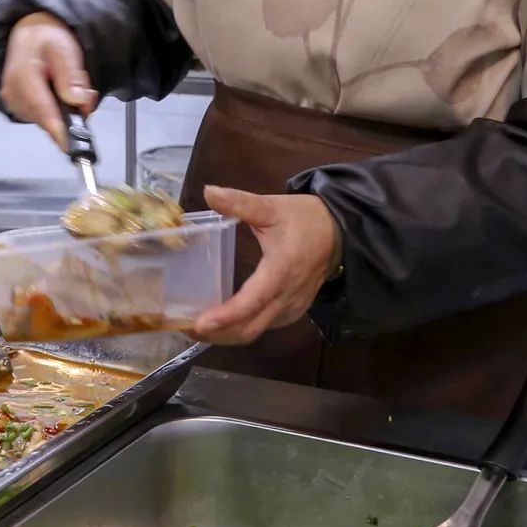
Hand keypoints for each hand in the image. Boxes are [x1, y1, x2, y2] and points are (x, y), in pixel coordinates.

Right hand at [0, 13, 98, 149]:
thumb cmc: (45, 38)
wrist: (29, 32)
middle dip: (71, 112)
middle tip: (84, 93)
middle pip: (48, 119)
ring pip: (47, 120)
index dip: (59, 130)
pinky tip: (58, 92)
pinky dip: (56, 109)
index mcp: (23, 75)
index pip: (42, 110)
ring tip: (69, 86)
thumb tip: (77, 100)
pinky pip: (42, 117)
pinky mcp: (17, 106)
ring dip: (64, 110)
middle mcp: (13, 92)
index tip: (73, 143)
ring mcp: (13, 101)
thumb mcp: (64, 48)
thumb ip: (71, 75)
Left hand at [192, 187, 341, 344]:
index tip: (201, 323)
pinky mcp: (292, 311)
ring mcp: (292, 308)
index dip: (227, 315)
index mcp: (282, 269)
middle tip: (186, 328)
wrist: (341, 233)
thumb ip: (240, 202)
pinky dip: (240, 329)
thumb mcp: (273, 206)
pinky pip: (264, 327)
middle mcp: (287, 296)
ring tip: (196, 328)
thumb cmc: (306, 219)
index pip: (253, 300)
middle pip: (250, 327)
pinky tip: (221, 323)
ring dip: (227, 335)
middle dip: (218, 333)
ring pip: (256, 331)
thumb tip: (209, 192)